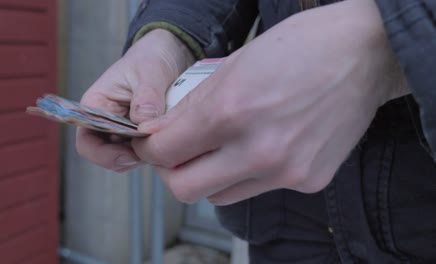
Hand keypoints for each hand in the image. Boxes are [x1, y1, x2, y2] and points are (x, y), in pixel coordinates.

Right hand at [76, 29, 194, 171]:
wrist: (166, 54)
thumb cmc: (151, 58)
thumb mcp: (151, 71)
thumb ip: (147, 96)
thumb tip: (142, 122)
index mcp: (95, 106)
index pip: (87, 144)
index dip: (106, 156)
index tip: (134, 153)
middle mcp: (103, 123)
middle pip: (107, 157)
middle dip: (130, 158)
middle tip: (156, 149)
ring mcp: (121, 131)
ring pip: (127, 159)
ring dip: (145, 155)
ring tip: (164, 138)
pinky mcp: (138, 135)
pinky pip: (143, 153)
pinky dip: (155, 151)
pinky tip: (169, 138)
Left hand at [132, 0, 400, 203]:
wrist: (365, 53)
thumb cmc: (301, 48)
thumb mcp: (233, 65)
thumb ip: (193, 107)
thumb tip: (162, 133)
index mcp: (232, 111)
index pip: (165, 153)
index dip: (149, 149)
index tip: (152, 143)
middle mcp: (258, 150)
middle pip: (185, 189)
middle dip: (172, 172)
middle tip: (177, 153)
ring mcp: (286, 172)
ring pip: (220, 196)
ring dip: (208, 176)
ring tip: (219, 148)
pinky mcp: (308, 181)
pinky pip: (258, 188)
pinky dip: (247, 173)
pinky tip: (261, 145)